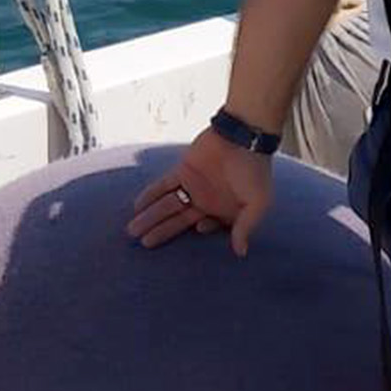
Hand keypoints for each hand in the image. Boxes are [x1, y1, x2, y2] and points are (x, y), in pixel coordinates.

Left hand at [127, 131, 271, 254]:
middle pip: (179, 221)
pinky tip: (137, 207)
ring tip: (132, 231)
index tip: (197, 229)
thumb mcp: (258, 201)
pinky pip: (162, 186)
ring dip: (150, 217)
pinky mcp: (181, 172)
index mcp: (223, 211)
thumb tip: (241, 253)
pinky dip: (150, 195)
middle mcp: (205, 202)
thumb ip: (246, 226)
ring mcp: (192, 187)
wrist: (241, 137)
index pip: (205, 226)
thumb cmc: (254, 170)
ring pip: (167, 206)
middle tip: (143, 243)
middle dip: (161, 232)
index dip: (199, 230)